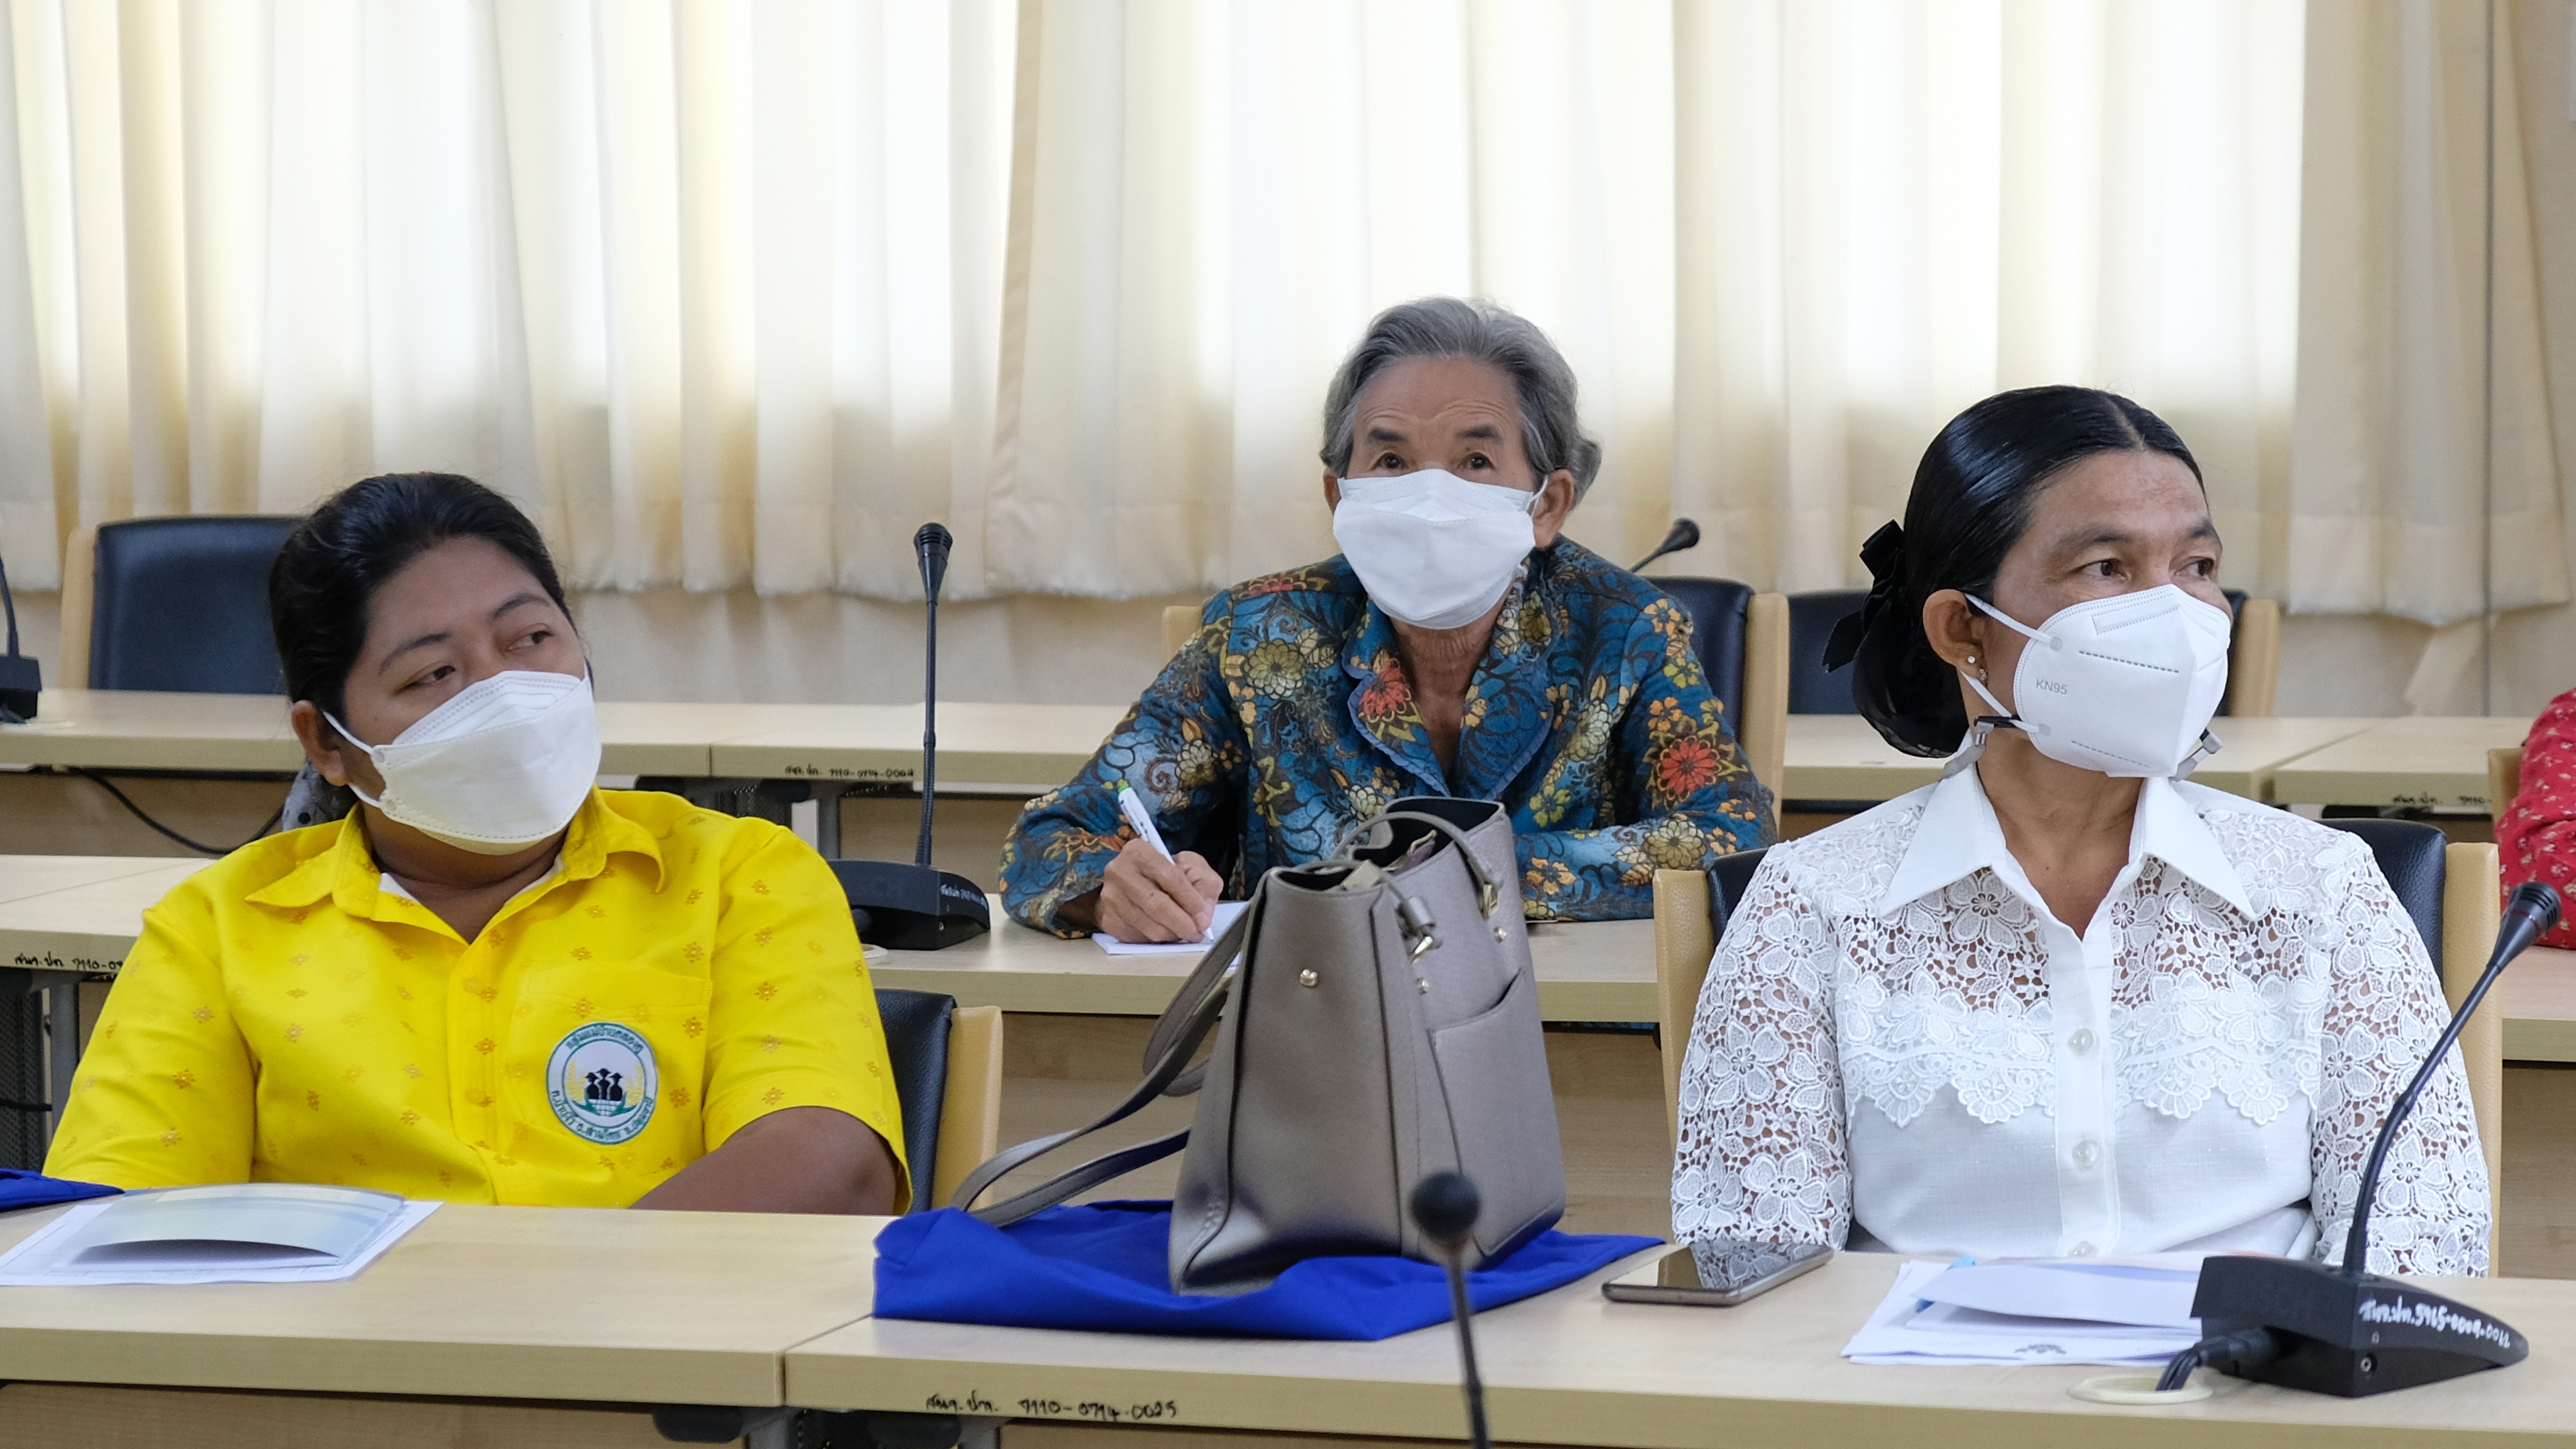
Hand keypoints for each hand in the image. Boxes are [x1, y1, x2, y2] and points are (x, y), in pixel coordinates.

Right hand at [1098, 839, 1221, 941]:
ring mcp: (1111, 897)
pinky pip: (1139, 938)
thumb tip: (1203, 916)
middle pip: (1156, 905)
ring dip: (1172, 935)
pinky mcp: (1109, 920)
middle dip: (1182, 924)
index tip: (1203, 918)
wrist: (1131, 882)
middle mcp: (1120, 872)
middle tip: (1196, 933)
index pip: (1170, 877)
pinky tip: (1163, 931)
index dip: (1190, 901)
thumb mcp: (1190, 866)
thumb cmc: (1164, 873)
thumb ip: (1204, 884)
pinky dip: (1157, 940)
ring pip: (1149, 926)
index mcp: (1140, 851)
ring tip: (1182, 932)